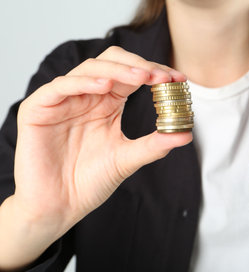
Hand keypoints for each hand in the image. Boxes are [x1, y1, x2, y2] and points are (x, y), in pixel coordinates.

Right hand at [1, 47, 190, 263]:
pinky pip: (60, 86)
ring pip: (89, 69)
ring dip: (117, 70)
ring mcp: (63, 100)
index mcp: (107, 104)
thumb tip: (186, 135)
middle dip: (138, 65)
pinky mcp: (39, 109)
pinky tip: (105, 87)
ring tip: (141, 78)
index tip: (178, 79)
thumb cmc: (89, 182)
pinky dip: (83, 82)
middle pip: (111, 63)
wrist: (60, 207)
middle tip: (160, 76)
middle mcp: (87, 96)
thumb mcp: (127, 159)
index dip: (154, 73)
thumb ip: (154, 145)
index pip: (132, 76)